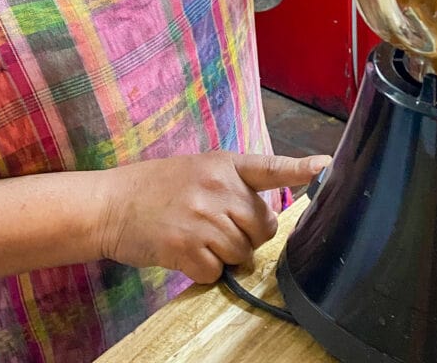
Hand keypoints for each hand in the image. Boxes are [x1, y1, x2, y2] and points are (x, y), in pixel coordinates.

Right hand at [97, 151, 330, 283]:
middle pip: (263, 227)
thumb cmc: (155, 188)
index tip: (326, 166)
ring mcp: (203, 217)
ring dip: (225, 256)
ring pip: (243, 253)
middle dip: (248, 236)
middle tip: (217, 228)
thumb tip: (262, 220)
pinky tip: (186, 254)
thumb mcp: (197, 171)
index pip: (269, 167)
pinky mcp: (188, 247)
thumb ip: (231, 187)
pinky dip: (205, 271)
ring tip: (198, 238)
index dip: (300, 169)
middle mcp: (217, 187)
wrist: (111, 203)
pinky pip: (218, 272)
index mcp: (223, 164)